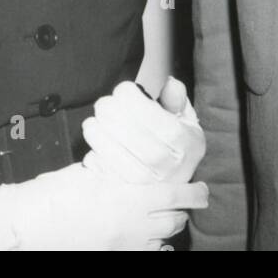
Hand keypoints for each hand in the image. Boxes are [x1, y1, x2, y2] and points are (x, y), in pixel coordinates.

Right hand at [0, 162, 206, 250]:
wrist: (31, 224)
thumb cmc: (57, 192)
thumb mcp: (92, 172)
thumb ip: (118, 171)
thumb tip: (136, 164)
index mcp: (129, 199)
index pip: (176, 196)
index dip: (195, 194)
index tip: (203, 190)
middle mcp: (133, 226)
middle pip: (174, 222)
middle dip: (181, 211)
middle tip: (180, 200)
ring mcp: (124, 246)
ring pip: (162, 241)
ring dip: (167, 228)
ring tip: (163, 217)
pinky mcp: (114, 257)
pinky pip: (146, 255)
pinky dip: (153, 247)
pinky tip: (149, 241)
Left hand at [80, 77, 205, 184]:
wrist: (170, 192)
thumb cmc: (174, 149)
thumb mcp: (185, 123)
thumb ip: (177, 101)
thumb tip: (171, 84)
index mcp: (185, 142)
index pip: (148, 111)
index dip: (128, 95)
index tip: (124, 91)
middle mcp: (168, 165)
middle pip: (125, 127)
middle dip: (108, 109)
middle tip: (105, 105)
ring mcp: (145, 183)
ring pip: (107, 146)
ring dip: (95, 129)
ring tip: (96, 123)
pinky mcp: (124, 194)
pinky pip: (99, 167)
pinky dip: (93, 152)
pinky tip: (97, 145)